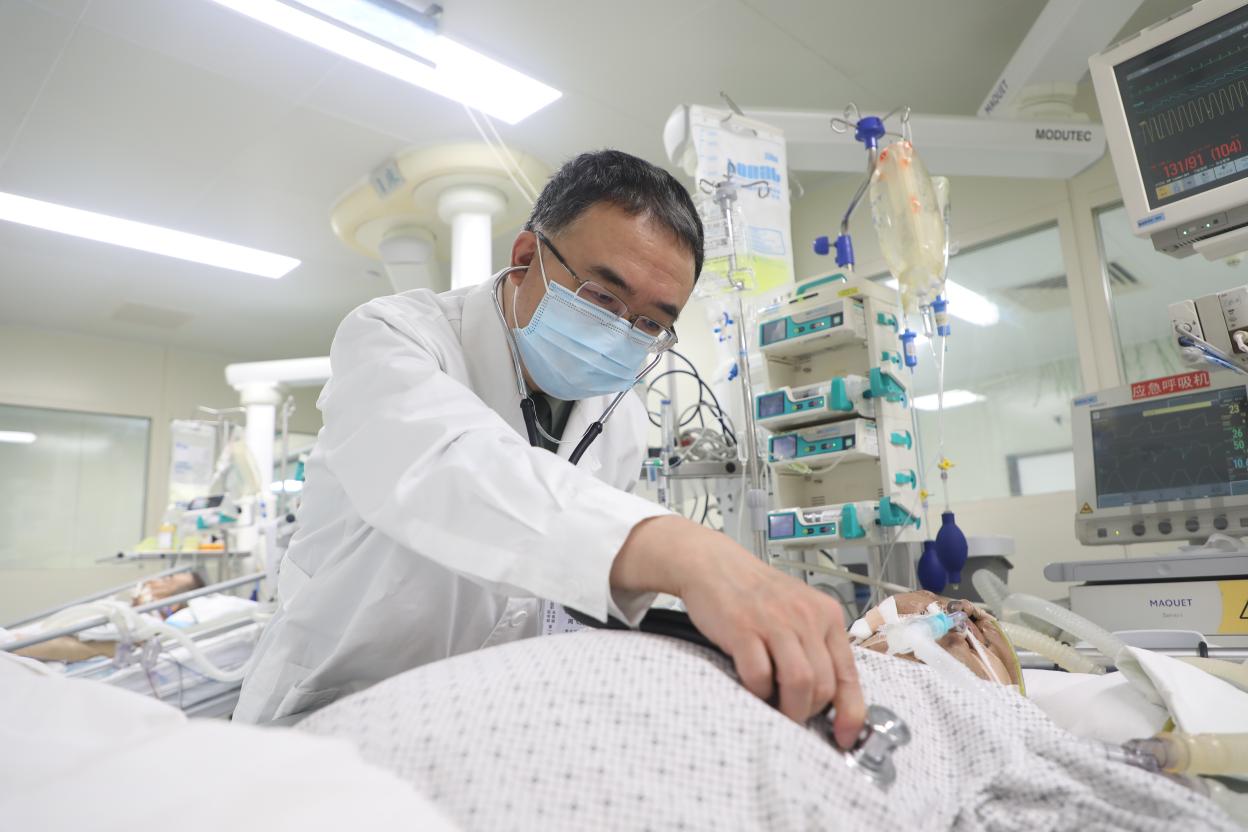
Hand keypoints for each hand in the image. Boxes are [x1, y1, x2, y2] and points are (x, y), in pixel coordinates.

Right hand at [612, 515, 865, 747]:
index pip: (849, 674)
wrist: (714, 565)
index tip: (843, 737)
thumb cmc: (756, 594)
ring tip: (775, 708)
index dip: (850, 713)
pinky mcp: (744, 629)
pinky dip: (757, 691)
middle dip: (809, 712)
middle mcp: (807, 618)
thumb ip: (816, 646)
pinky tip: (751, 685)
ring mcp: (775, 622)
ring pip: (799, 683)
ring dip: (788, 708)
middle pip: (824, 685)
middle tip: (793, 714)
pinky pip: (759, 675)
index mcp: (827, 616)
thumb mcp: (798, 611)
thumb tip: (829, 698)